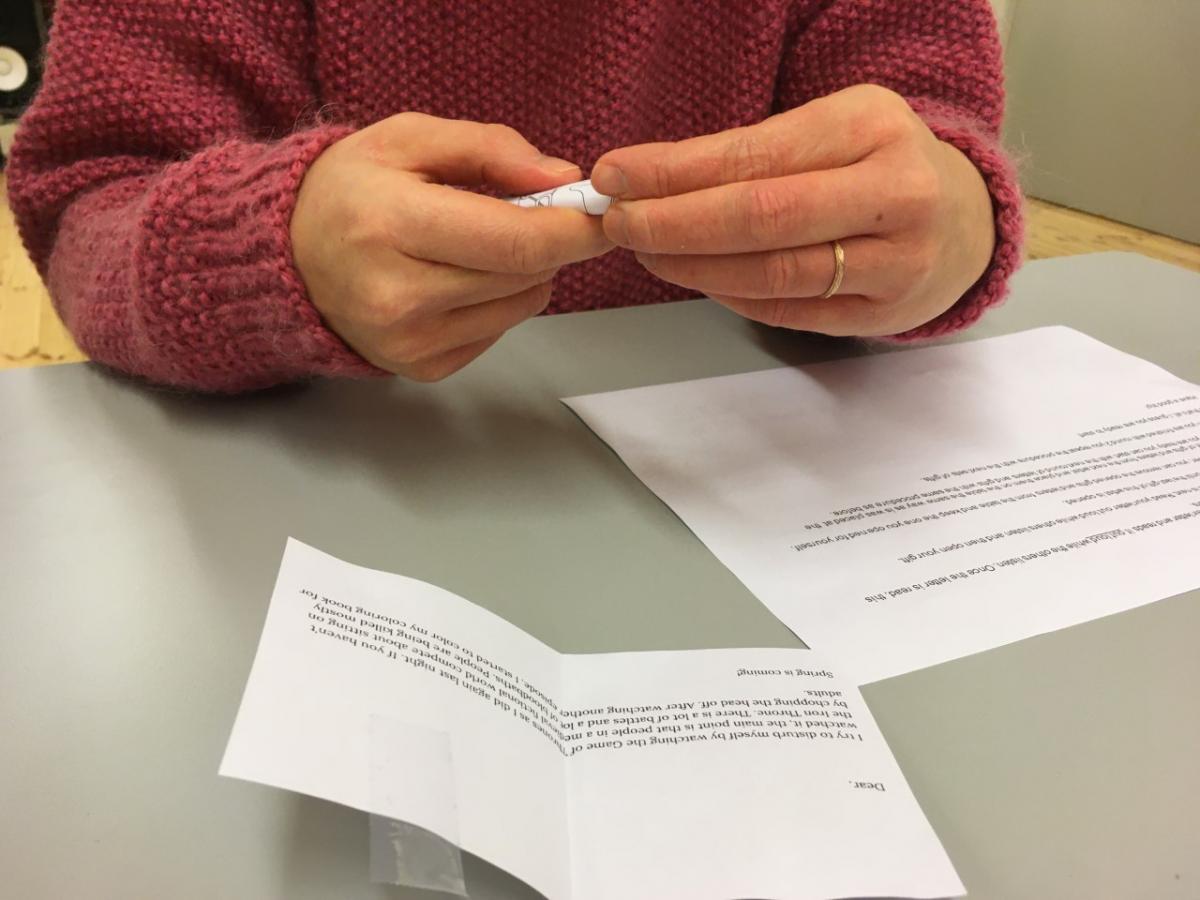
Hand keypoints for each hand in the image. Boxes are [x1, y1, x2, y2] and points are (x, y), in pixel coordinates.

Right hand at [292, 114, 612, 380]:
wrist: (288, 255)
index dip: (574, 229)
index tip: (603, 212)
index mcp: (391, 226)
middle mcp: (398, 296)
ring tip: (480, 242)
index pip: (515, 242)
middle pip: (525, 275)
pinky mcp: (420, 368)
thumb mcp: (410, 138)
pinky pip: (498, 331)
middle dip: (551, 241)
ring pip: (520, 306)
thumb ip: (489, 149)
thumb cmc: (351, 189)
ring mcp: (408, 342)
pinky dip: (498, 300)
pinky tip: (459, 277)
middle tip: (538, 211)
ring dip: (525, 271)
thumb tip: (560, 177)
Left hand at [591, 84, 995, 336]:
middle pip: (762, 217)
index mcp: (873, 126)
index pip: (755, 155)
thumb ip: (753, 153)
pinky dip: (731, 294)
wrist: (966, 222)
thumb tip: (647, 181)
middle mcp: (895, 192)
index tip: (615, 177)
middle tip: (618, 224)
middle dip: (673, 223)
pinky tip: (697, 276)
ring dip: (694, 266)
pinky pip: (789, 310)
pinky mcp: (885, 313)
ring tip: (647, 252)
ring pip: (774, 273)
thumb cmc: (880, 167)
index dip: (674, 172)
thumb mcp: (831, 130)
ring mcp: (897, 261)